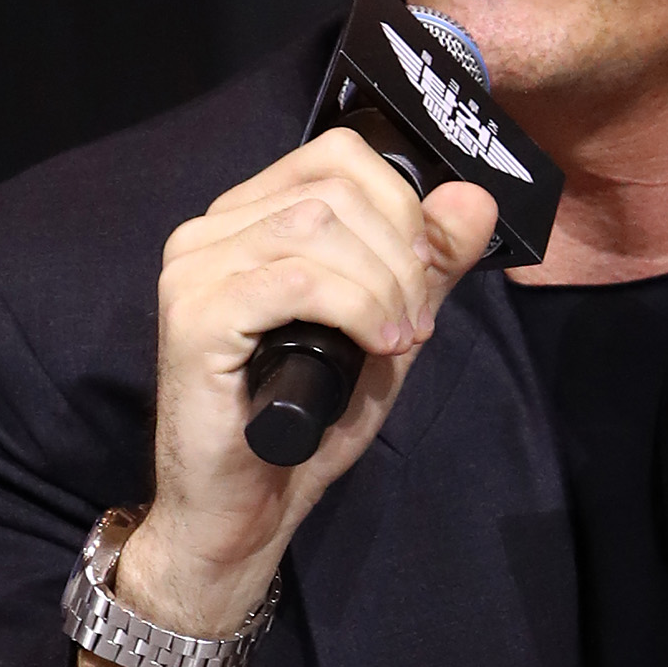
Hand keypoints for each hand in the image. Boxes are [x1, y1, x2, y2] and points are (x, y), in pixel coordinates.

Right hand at [118, 133, 497, 636]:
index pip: (338, 156)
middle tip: (416, 321)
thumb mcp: (386, 329)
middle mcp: (211, 231)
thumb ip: (427, 266)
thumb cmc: (304, 424)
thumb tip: (473, 200)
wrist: (244, 510)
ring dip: (382, 285)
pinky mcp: (194, 317)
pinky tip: (376, 346)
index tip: (429, 274)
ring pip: (317, 227)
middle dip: (401, 253)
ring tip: (397, 341)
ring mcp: (194, 270)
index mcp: (249, 219)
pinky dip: (354, 308)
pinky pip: (293, 281)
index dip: (403, 204)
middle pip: (334, 188)